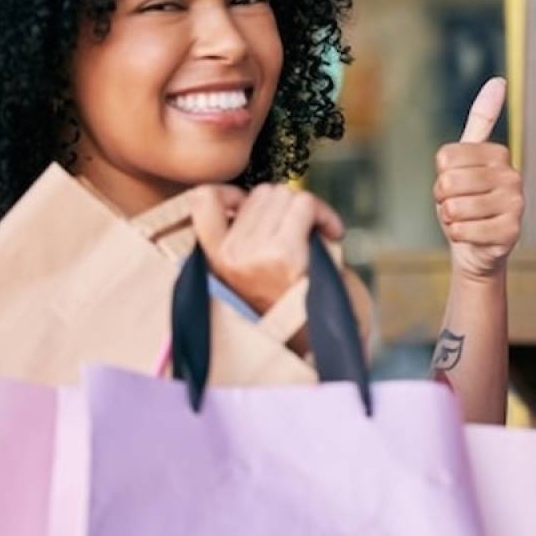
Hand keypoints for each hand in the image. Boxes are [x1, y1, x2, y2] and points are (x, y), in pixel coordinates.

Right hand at [188, 183, 344, 311]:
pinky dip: (325, 213)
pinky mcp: (284, 255)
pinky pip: (305, 205)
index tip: (257, 208)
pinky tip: (334, 233)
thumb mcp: (256, 267)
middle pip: (261, 193)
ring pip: (285, 196)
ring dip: (309, 210)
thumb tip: (256, 196)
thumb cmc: (298, 302)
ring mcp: (255, 255)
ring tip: (318, 236)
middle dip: (288, 204)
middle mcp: (229, 257)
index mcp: (215, 259)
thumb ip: (246, 233)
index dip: (232, 192)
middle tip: (305, 230)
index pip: (202, 200)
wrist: (327, 343)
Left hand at [434, 77, 523, 280]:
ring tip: (465, 220)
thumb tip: (499, 80)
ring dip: (451, 219)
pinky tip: (472, 236)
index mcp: (499, 154)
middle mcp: (513, 176)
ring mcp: (516, 205)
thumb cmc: (467, 200)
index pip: (445, 158)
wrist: (478, 248)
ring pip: (456, 208)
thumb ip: (481, 120)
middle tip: (458, 206)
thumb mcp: (466, 160)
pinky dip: (458, 236)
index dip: (441, 176)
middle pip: (450, 183)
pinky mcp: (511, 232)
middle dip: (444, 199)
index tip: (456, 184)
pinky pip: (464, 231)